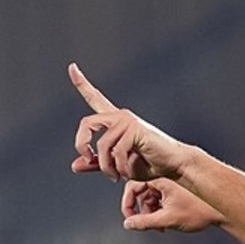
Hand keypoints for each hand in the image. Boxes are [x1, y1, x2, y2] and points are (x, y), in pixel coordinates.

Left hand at [69, 63, 188, 181]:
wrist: (173, 165)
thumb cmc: (149, 164)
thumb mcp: (117, 165)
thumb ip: (97, 163)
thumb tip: (74, 165)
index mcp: (115, 121)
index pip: (95, 98)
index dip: (82, 84)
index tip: (72, 67)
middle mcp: (120, 116)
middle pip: (86, 124)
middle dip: (81, 144)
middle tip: (88, 160)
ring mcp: (128, 121)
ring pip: (102, 144)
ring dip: (106, 166)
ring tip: (115, 176)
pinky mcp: (135, 129)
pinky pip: (117, 150)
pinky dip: (120, 167)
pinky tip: (126, 173)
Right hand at [122, 178, 225, 231]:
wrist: (220, 212)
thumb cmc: (198, 211)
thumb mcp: (167, 219)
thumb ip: (145, 222)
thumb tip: (128, 224)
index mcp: (161, 179)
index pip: (133, 186)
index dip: (128, 203)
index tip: (129, 217)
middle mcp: (164, 180)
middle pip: (140, 193)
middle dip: (140, 210)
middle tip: (142, 224)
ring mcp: (170, 186)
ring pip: (150, 199)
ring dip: (149, 213)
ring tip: (158, 226)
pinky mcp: (175, 193)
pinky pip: (159, 201)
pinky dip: (158, 212)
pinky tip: (165, 223)